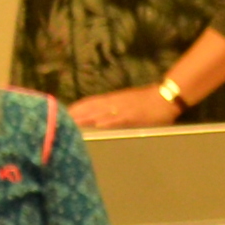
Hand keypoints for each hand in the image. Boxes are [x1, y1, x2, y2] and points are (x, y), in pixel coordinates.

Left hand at [65, 85, 179, 133]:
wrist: (165, 97)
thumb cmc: (148, 99)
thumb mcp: (127, 100)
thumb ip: (114, 107)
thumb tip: (99, 116)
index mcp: (112, 98)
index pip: (89, 102)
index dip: (76, 108)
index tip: (63, 113)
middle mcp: (113, 103)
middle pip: (89, 108)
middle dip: (75, 115)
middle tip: (59, 121)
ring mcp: (121, 110)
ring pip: (98, 114)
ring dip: (85, 120)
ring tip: (70, 125)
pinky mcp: (130, 117)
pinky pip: (115, 120)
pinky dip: (104, 123)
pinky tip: (95, 127)